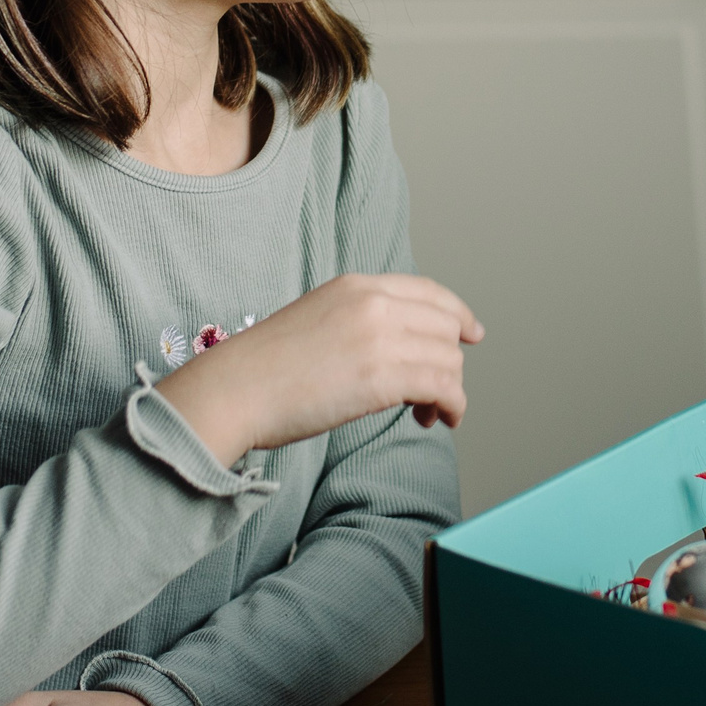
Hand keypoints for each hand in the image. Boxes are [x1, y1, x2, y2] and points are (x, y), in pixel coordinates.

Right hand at [153, 273, 484, 466]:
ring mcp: (380, 338)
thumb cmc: (265, 368)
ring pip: (449, 359)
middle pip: (445, 327)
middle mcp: (375, 303)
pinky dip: (451, 406)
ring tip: (426, 412)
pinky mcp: (382, 378)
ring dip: (449, 389)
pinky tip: (433, 420)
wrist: (234, 390)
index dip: (458, 314)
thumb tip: (397, 348)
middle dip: (449, 360)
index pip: (429, 292)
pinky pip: (444, 387)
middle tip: (434, 392)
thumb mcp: (318, 319)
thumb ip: (360, 321)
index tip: (471, 333)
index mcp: (357, 285)